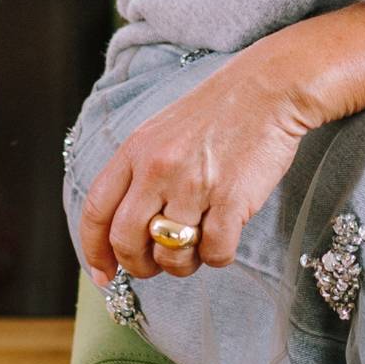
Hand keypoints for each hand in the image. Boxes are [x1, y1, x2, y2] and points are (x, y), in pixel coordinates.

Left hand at [78, 46, 321, 283]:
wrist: (270, 88)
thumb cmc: (220, 112)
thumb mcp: (163, 132)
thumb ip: (141, 172)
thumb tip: (129, 227)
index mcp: (135, 151)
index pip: (96, 211)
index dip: (94, 250)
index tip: (105, 275)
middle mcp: (157, 169)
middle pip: (126, 241)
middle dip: (137, 266)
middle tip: (154, 267)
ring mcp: (193, 185)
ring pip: (170, 254)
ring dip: (181, 265)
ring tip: (196, 248)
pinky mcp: (231, 199)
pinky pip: (214, 252)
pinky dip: (218, 256)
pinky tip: (225, 238)